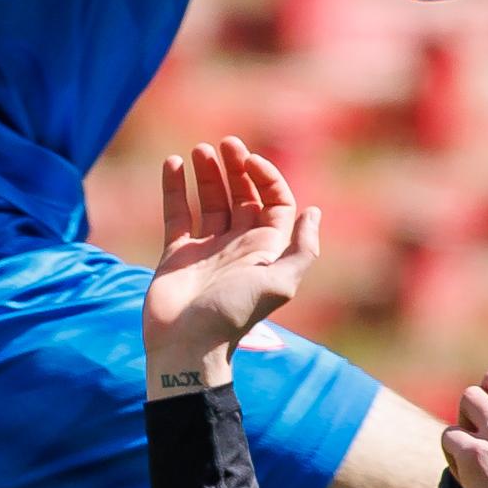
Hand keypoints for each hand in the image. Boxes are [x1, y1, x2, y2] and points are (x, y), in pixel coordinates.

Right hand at [143, 138, 319, 398]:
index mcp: (266, 250)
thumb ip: (302, 250)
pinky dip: (175, 189)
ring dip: (208, 173)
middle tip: (225, 143)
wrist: (187, 345)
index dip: (266, 177)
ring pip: (211, 201)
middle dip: (236, 167)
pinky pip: (177, 214)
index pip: (274, 202)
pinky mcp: (177, 253)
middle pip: (243, 196)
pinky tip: (173, 164)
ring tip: (198, 150)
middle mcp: (238, 245)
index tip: (249, 160)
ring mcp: (207, 248)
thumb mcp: (279, 283)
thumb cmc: (234, 314)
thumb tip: (313, 212)